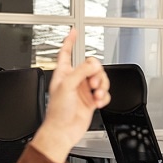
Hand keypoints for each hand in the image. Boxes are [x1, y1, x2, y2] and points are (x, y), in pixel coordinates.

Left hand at [32, 28, 110, 162]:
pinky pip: (104, 93)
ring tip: (96, 95)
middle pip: (92, 66)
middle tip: (93, 83)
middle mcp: (74, 80)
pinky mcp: (91, 101)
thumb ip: (81, 71)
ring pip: (100, 79)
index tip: (74, 31)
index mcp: (63, 74)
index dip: (69, 41)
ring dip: (102, 87)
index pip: (66, 52)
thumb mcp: (67, 86)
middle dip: (97, 74)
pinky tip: (98, 102)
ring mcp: (83, 90)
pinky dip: (104, 97)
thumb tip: (93, 63)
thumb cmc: (57, 112)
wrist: (63, 131)